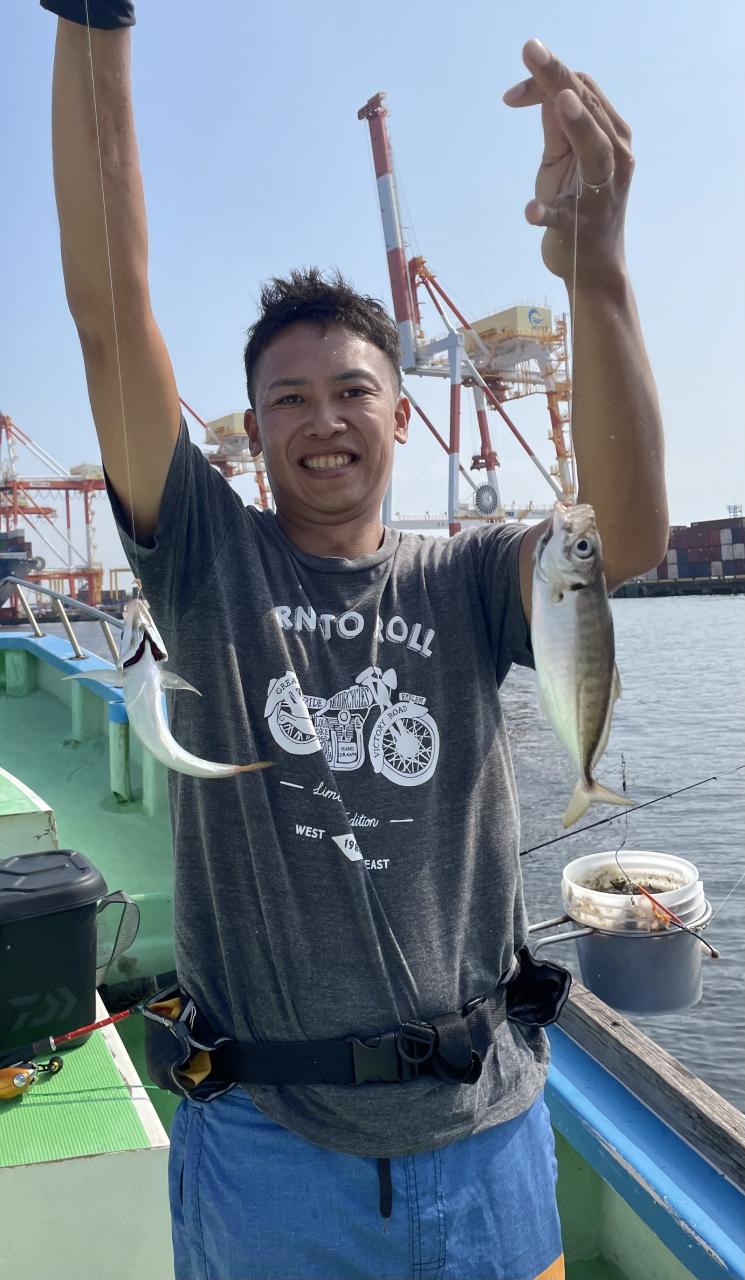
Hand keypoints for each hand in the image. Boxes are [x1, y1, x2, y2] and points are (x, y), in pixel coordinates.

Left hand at [504, 38, 633, 287]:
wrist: (594, 269)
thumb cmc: (576, 207)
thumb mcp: (563, 161)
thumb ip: (558, 128)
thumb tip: (546, 89)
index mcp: (611, 137)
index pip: (583, 91)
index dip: (550, 78)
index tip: (512, 94)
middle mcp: (615, 158)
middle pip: (588, 106)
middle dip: (557, 77)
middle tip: (529, 48)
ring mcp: (601, 193)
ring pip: (594, 149)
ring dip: (578, 126)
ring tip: (561, 103)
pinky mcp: (580, 228)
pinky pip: (564, 216)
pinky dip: (545, 212)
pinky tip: (531, 211)